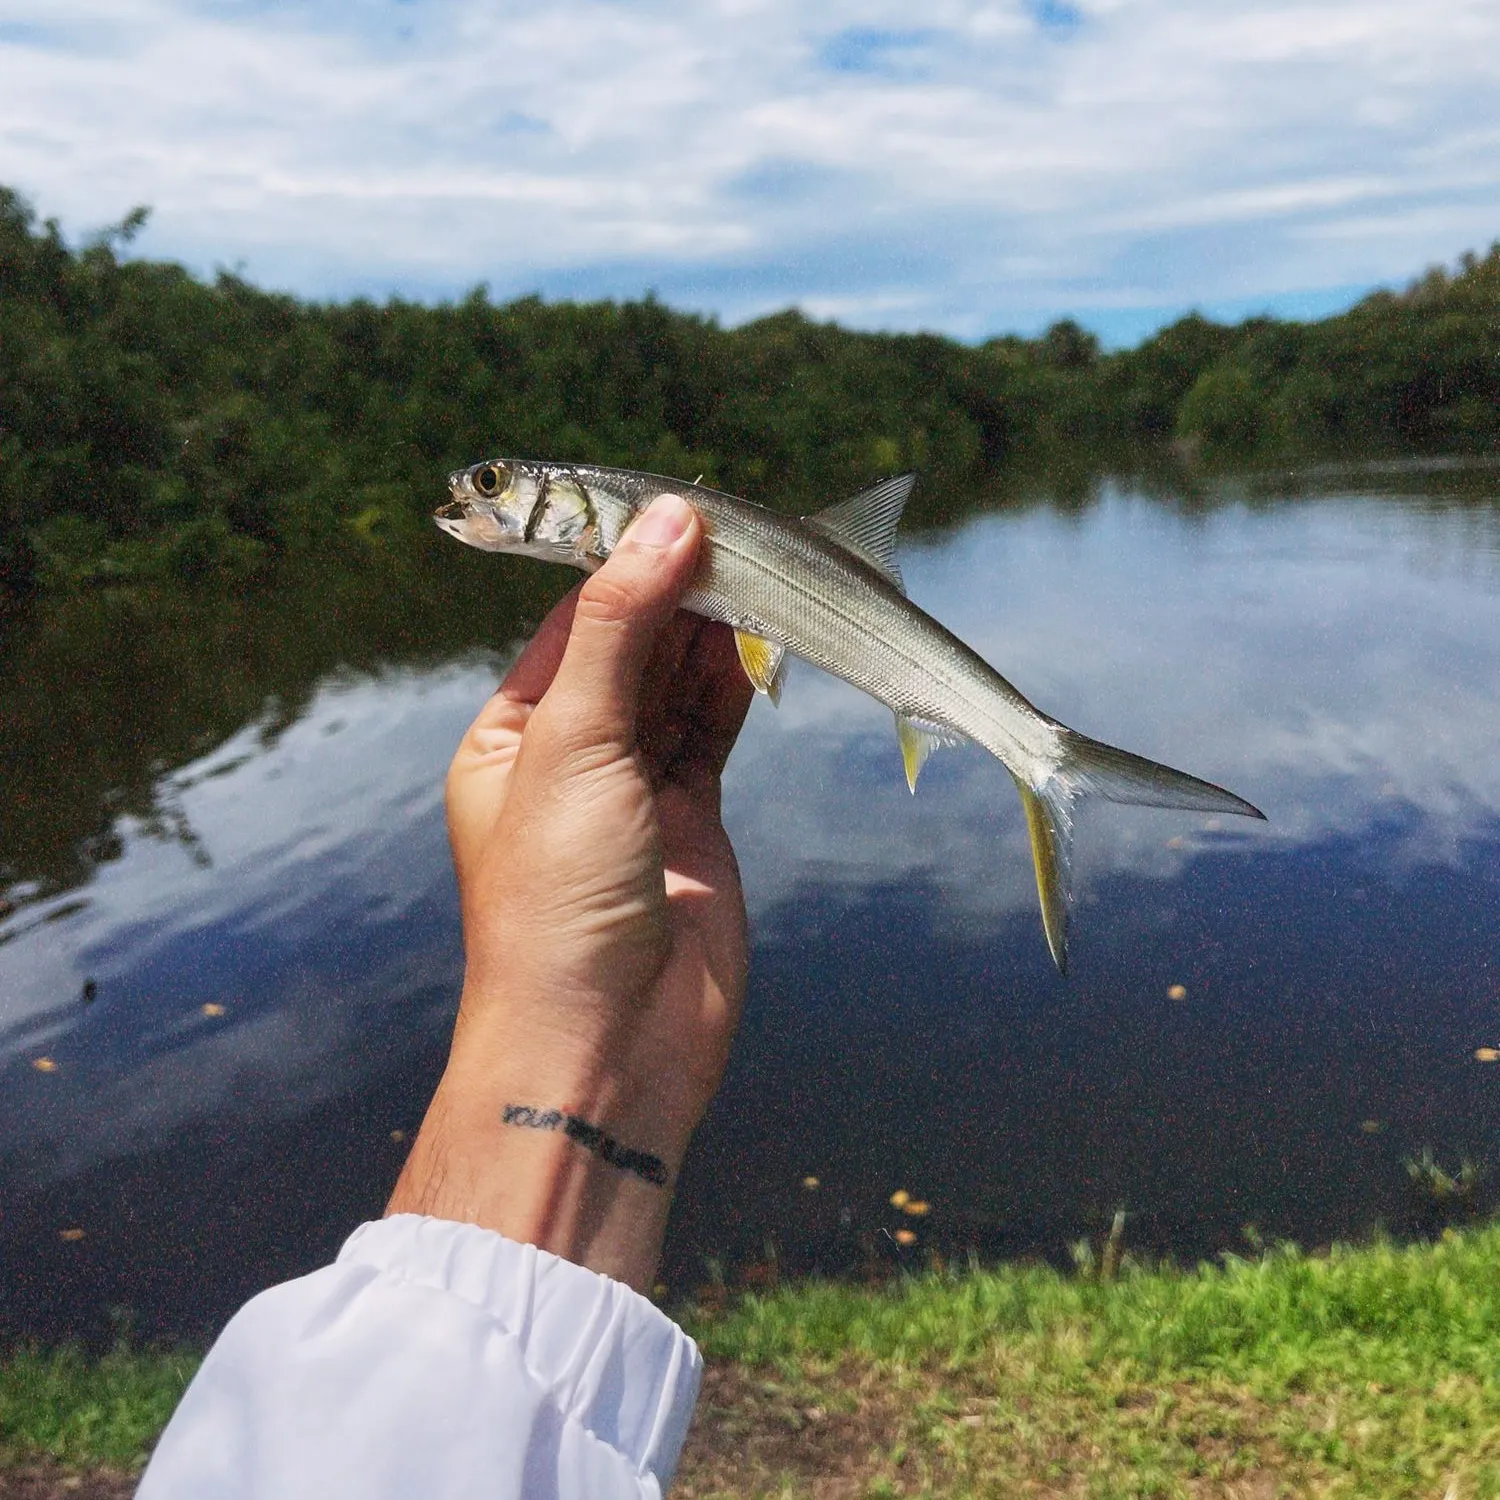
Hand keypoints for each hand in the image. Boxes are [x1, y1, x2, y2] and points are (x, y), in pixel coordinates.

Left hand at [387, 494, 753, 1290]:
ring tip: (765, 575)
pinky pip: (715, 733)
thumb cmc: (557, 903)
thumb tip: (669, 521)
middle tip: (745, 537)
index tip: (686, 511)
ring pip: (680, 687)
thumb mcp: (575, 747)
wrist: (608, 1049)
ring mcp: (636, 791)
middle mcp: (572, 757)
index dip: (628, 565)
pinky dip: (739, 686)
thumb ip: (624, 632)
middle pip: (632, 648)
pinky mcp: (695, 822)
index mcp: (512, 736)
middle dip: (680, 594)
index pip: (575, 623)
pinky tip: (763, 640)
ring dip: (717, 634)